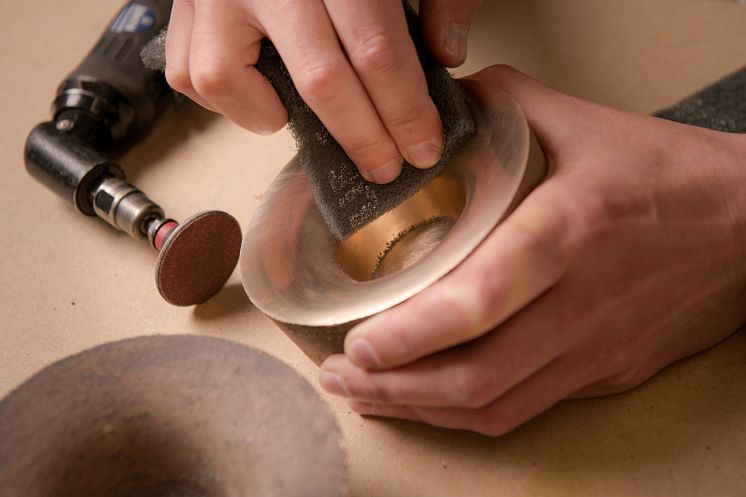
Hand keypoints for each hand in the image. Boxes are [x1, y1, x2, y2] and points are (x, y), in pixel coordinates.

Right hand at [164, 0, 481, 183]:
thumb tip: (447, 54)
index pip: (376, 51)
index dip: (405, 111)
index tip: (423, 147)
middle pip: (320, 80)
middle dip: (362, 138)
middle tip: (384, 167)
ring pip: (227, 79)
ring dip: (273, 117)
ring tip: (308, 116)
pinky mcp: (184, 2)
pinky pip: (189, 72)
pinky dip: (228, 99)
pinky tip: (262, 91)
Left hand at [319, 65, 745, 435]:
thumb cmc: (668, 175)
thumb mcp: (584, 123)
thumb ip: (502, 106)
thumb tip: (439, 105)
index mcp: (570, 230)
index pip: (483, 297)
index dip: (414, 333)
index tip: (358, 342)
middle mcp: (580, 303)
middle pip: (477, 375)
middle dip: (395, 387)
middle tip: (342, 375)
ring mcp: (594, 350)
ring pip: (494, 406)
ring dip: (420, 410)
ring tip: (366, 396)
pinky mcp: (603, 374)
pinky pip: (523, 410)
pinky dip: (464, 414)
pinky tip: (426, 403)